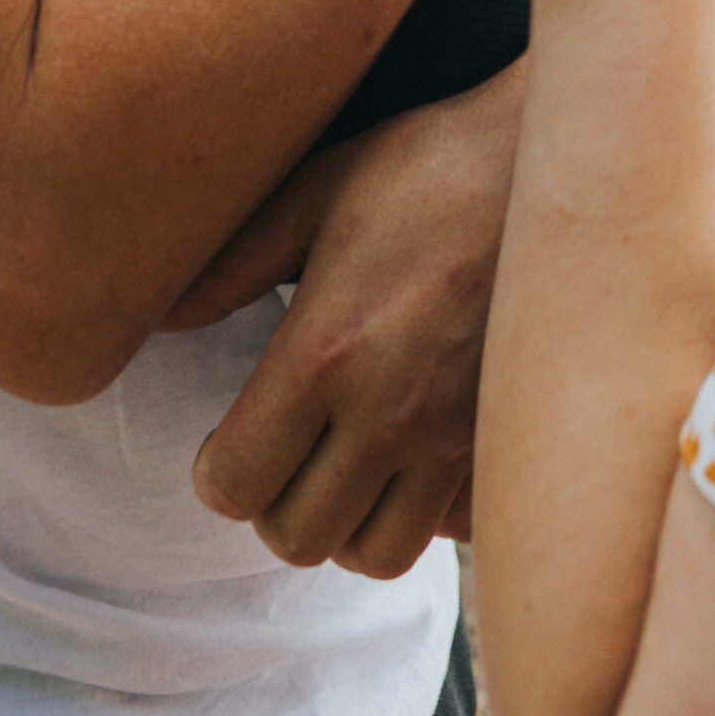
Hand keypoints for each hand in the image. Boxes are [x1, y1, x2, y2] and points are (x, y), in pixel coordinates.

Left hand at [184, 68, 521, 575]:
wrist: (555, 160)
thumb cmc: (427, 164)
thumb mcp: (314, 191)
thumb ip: (229, 264)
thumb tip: (160, 318)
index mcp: (326, 351)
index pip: (237, 484)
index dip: (218, 472)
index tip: (230, 438)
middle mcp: (389, 409)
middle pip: (296, 537)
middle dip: (272, 505)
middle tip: (283, 453)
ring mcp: (455, 433)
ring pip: (374, 554)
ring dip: (344, 523)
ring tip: (342, 465)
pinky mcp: (504, 436)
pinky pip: (447, 530)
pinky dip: (418, 515)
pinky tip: (408, 460)